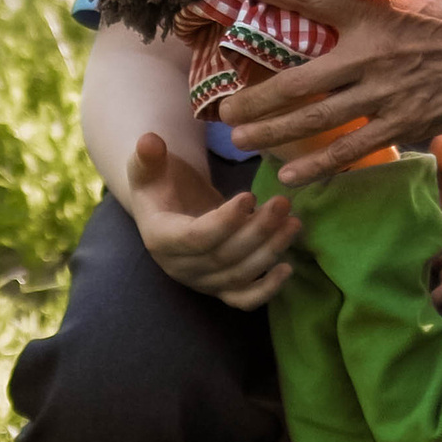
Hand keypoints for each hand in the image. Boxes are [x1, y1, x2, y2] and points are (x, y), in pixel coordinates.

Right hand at [126, 132, 300, 309]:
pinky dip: (267, 290)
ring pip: (239, 275)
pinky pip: (243, 299)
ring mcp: (202, 281)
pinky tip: (288, 268)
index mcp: (160, 238)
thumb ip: (147, 155)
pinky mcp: (220, 288)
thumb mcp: (148, 166)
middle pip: (224, 257)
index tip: (249, 196)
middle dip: (257, 231)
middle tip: (283, 203)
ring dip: (270, 251)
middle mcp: (180, 267)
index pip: (194, 238)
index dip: (224, 221)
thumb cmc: (160, 182)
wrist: (166, 207)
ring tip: (293, 221)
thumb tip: (149, 141)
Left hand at [222, 0, 441, 180]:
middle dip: (254, 95)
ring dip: (273, 131)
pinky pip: (353, 150)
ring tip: (240, 137)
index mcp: (376, 14)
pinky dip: (318, 165)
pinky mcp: (406, 124)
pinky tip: (290, 175)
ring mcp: (388, 96)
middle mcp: (372, 57)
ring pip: (316, 120)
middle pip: (297, 79)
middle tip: (220, 105)